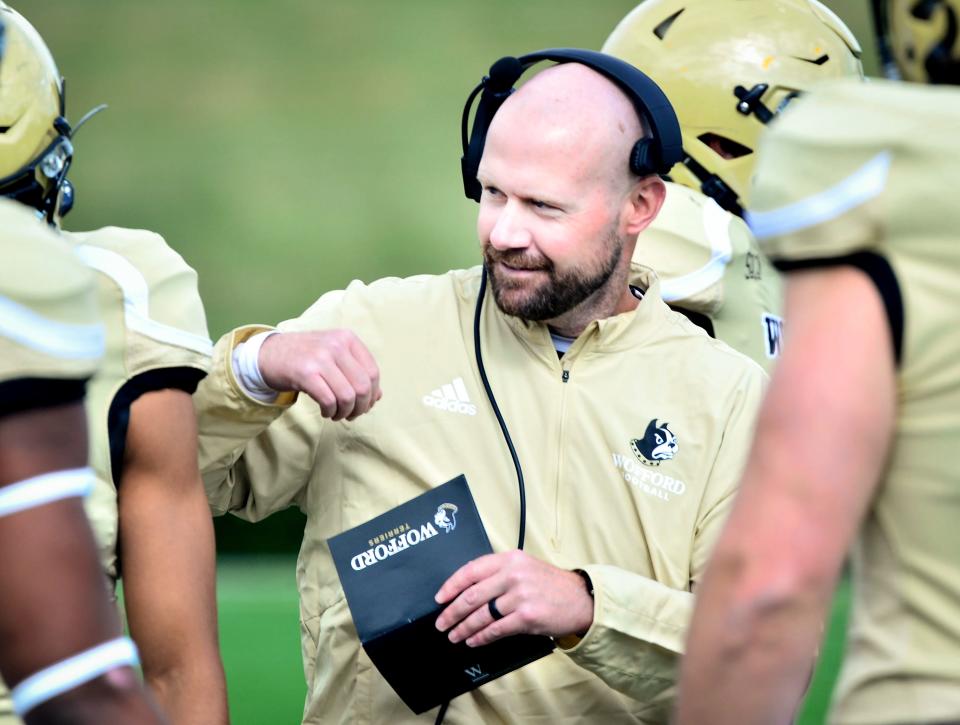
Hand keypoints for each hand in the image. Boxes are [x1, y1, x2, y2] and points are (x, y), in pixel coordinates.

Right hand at [258, 330, 381, 420]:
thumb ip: (357, 372)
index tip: (365, 405)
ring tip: (337, 414)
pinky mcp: (305, 373)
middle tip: (352, 414)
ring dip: (345, 412)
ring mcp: (320, 357)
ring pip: (347, 396)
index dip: (372, 394)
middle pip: (362, 386)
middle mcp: (336, 345)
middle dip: (360, 407)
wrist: (268, 354)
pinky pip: (329, 400)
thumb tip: (377, 396)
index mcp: (347, 338)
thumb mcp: (334, 356)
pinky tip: (326, 412)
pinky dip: (331, 412)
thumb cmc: (306, 357)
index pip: (373, 372)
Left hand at [434, 550, 592, 646]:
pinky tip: (473, 640)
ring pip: (481, 615)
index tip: (440, 598)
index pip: (471, 570)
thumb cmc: (550, 584)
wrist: (580, 599)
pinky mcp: (527, 617)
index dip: (451, 585)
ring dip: (463, 628)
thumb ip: (498, 572)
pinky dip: (481, 637)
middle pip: (472, 595)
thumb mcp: (524, 567)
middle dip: (452, 612)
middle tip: (441, 623)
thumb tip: (466, 590)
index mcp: (509, 558)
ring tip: (454, 635)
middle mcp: (513, 574)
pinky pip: (496, 629)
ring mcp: (520, 596)